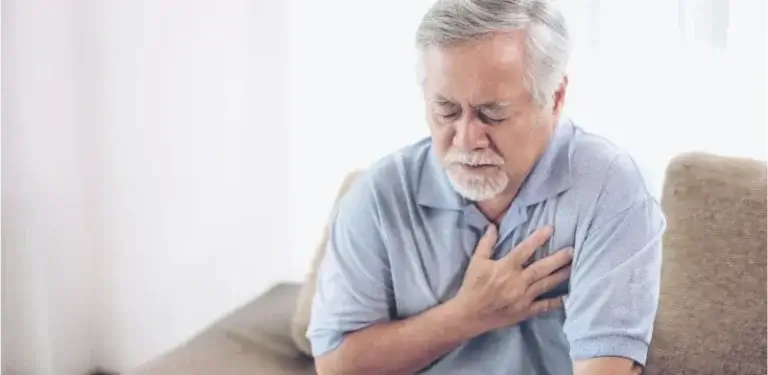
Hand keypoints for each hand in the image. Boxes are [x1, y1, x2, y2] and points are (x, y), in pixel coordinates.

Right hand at [452, 225, 572, 332]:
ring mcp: (523, 298)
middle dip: (558, 259)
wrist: (469, 314)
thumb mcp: (476, 261)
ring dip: (560, 275)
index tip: (551, 229)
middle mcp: (517, 282)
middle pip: (541, 268)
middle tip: (572, 251)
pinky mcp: (525, 311)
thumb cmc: (472, 286)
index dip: (538, 238)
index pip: (524, 250)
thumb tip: (493, 225)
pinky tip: (568, 296)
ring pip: (546, 284)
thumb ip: (486, 243)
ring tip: (573, 267)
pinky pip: (544, 306)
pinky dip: (556, 302)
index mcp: (505, 268)